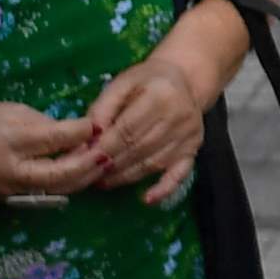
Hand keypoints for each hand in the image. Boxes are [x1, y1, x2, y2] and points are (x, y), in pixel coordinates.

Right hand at [0, 103, 103, 203]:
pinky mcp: (14, 202)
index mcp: (5, 141)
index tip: (97, 124)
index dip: (79, 132)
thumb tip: (79, 134)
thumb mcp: (10, 111)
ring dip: (85, 177)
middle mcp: (9, 171)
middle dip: (89, 163)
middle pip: (60, 174)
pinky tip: (85, 172)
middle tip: (108, 150)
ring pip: (59, 190)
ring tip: (104, 161)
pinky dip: (70, 184)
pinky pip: (49, 195)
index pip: (52, 139)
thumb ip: (44, 124)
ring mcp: (11, 191)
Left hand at [76, 52, 210, 207]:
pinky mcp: (194, 149)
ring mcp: (189, 136)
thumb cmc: (147, 80)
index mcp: (161, 95)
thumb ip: (103, 107)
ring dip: (126, 177)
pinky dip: (164, 189)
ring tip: (103, 182)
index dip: (105, 147)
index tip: (85, 158)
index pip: (128, 128)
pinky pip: (180, 174)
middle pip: (140, 148)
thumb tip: (88, 137)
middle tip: (89, 174)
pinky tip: (147, 199)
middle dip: (111, 164)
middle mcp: (180, 116)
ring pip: (153, 163)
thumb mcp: (122, 83)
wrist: (185, 79)